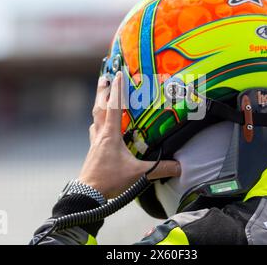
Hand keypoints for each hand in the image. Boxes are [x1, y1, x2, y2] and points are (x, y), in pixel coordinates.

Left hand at [79, 71, 180, 198]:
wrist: (88, 193)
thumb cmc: (110, 180)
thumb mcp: (138, 173)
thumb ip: (159, 169)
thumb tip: (179, 166)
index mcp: (111, 135)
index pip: (114, 106)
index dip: (117, 89)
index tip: (118, 74)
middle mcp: (101, 134)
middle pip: (99, 107)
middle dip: (102, 91)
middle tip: (104, 77)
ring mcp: (95, 142)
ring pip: (95, 117)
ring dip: (98, 104)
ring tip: (101, 95)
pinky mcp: (93, 150)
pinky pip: (94, 130)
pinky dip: (97, 122)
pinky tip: (99, 124)